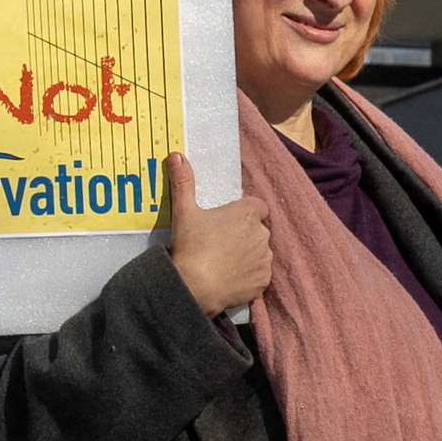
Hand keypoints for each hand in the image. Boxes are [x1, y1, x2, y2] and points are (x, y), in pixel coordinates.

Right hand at [161, 150, 273, 314]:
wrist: (194, 286)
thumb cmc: (191, 245)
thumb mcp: (183, 211)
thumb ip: (183, 182)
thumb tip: (176, 155)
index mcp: (247, 213)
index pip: (258, 206)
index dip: (245, 213)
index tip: (229, 221)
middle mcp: (262, 234)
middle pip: (259, 230)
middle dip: (245, 235)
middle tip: (221, 244)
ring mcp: (265, 259)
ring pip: (261, 253)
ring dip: (249, 256)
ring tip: (224, 263)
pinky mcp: (264, 281)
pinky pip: (260, 276)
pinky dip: (249, 277)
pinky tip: (230, 279)